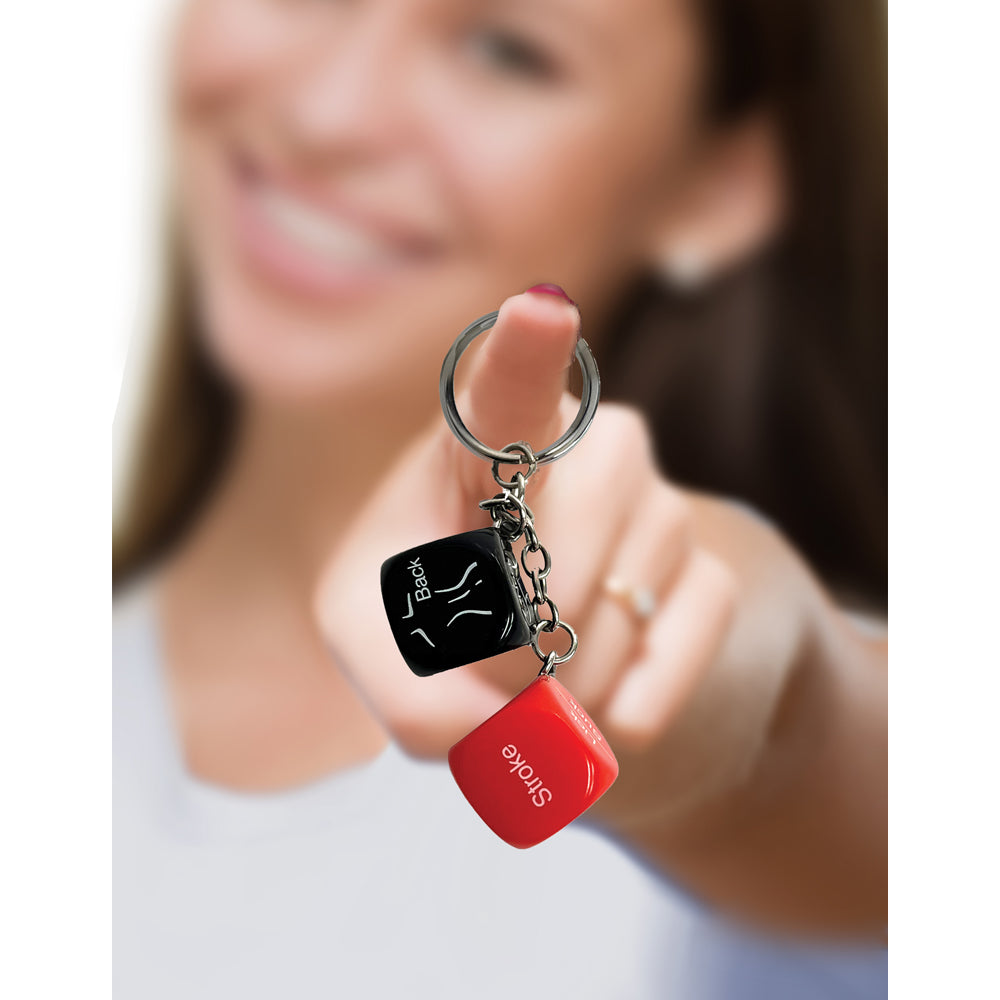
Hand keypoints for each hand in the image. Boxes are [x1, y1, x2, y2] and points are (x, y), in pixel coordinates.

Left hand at [314, 289, 820, 832]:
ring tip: (537, 677)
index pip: (508, 390)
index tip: (540, 312)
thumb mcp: (379, 650)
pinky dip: (624, 712)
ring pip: (608, 622)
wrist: (543, 647)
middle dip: (505, 655)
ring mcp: (657, 505)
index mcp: (485, 441)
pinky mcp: (711, 571)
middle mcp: (585, 450)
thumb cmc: (436, 615)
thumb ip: (414, 699)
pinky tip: (603, 706)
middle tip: (485, 670)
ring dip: (559, 690)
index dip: (525, 356)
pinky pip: (669, 662)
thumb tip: (521, 730)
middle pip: (551, 563)